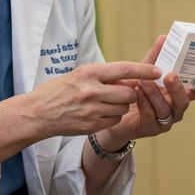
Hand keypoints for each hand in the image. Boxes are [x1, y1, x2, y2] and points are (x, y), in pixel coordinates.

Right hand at [28, 60, 160, 138]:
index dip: (143, 70)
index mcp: (89, 73)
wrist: (38, 113)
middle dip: (132, 92)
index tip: (157, 71)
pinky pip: (115, 120)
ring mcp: (92, 110)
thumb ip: (104, 76)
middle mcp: (92, 91)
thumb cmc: (59, 90)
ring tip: (107, 102)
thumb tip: (130, 77)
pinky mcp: (92, 125)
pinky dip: (113, 116)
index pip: (124, 68)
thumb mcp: (80, 75)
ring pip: (124, 108)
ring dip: (122, 105)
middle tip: (125, 90)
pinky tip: (101, 113)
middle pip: (129, 92)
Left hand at [98, 35, 194, 146]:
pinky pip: (150, 117)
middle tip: (170, 76)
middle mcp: (175, 108)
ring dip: (155, 94)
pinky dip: (144, 103)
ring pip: (165, 109)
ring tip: (143, 82)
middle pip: (184, 102)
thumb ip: (156, 56)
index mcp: (179, 94)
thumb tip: (164, 37)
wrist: (117, 109)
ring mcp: (165, 120)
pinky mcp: (151, 128)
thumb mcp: (146, 70)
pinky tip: (136, 93)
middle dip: (178, 89)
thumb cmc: (137, 89)